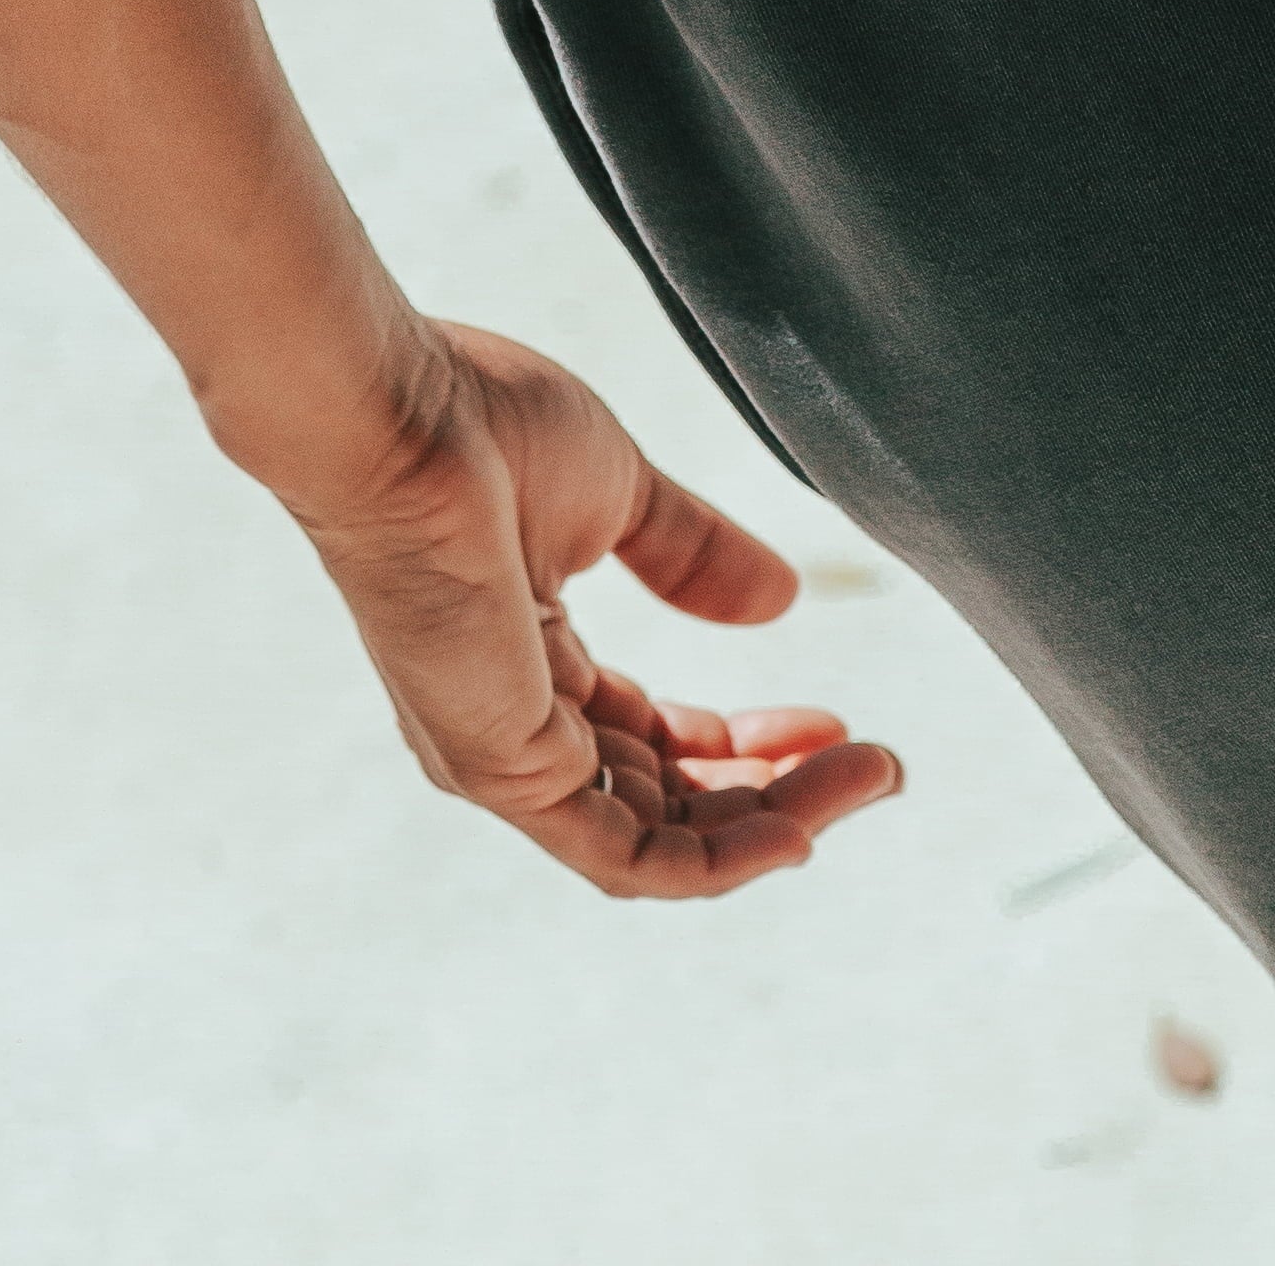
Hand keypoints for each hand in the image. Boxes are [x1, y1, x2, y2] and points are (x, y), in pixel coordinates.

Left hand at [268, 311, 903, 900]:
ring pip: (659, 841)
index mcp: (531, 664)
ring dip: (772, 825)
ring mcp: (504, 761)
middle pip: (668, 802)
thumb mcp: (616, 493)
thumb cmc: (478, 426)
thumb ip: (691, 554)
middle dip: (779, 794)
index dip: (748, 742)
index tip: (835, 720)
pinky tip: (794, 831)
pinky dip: (716, 860)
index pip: (652, 741)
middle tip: (877, 768)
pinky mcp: (505, 772)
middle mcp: (513, 733)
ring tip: (867, 781)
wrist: (396, 414)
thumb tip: (782, 602)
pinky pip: (625, 855)